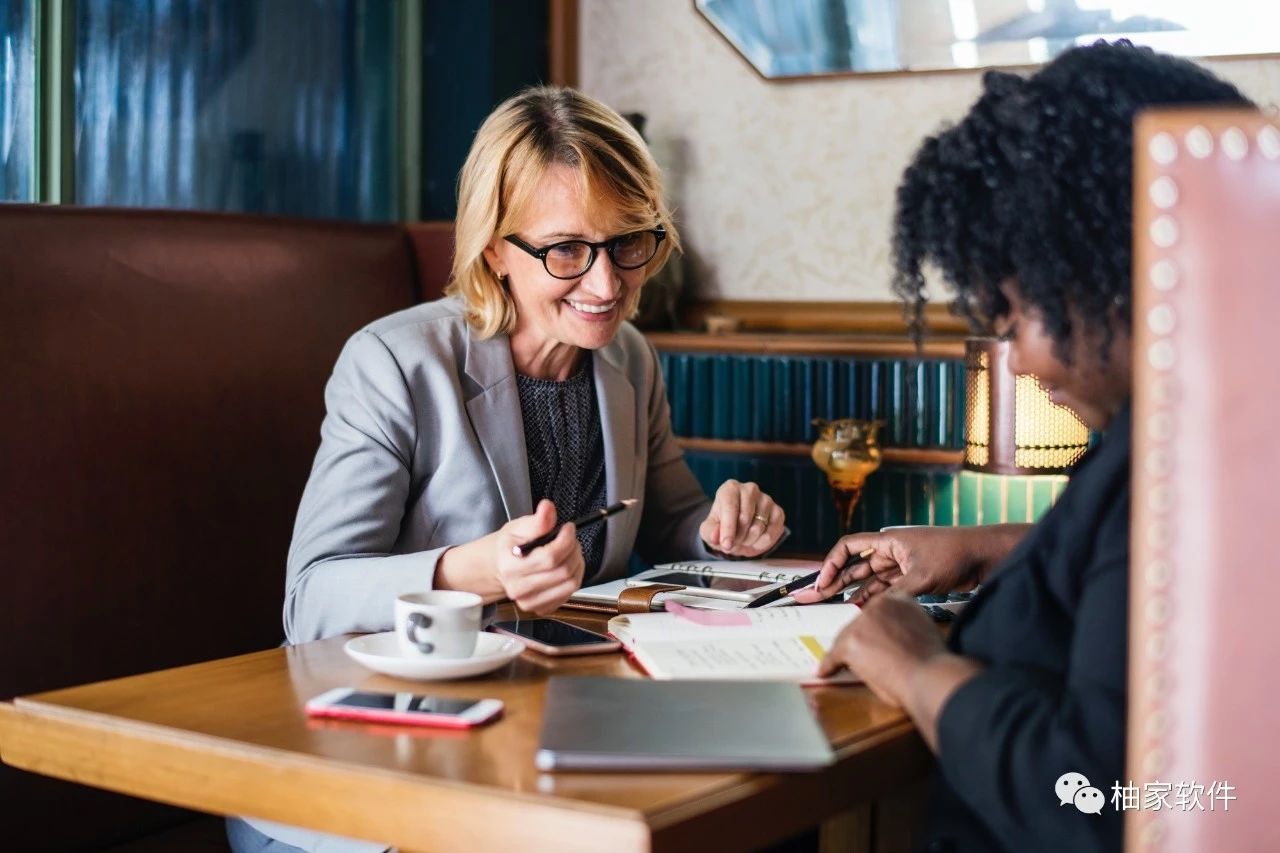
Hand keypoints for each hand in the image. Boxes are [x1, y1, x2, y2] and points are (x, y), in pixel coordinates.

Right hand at [492, 499, 585, 614]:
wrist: (498, 568)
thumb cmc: (508, 547)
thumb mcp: (518, 527)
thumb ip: (537, 520)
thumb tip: (548, 507)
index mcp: (510, 567)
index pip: (550, 557)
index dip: (566, 540)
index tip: (568, 528)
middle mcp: (519, 589)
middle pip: (563, 571)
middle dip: (573, 550)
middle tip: (570, 539)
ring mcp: (530, 602)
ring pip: (570, 584)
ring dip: (577, 564)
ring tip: (570, 552)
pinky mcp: (540, 609)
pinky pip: (569, 594)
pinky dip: (574, 578)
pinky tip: (566, 567)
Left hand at [699, 479, 785, 556]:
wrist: (737, 529)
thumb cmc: (721, 526)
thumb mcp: (709, 530)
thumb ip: (710, 533)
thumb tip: (716, 536)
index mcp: (730, 489)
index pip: (730, 507)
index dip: (728, 528)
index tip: (726, 544)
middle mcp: (750, 489)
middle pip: (745, 518)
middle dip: (738, 537)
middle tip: (732, 545)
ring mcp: (766, 499)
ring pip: (759, 527)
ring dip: (749, 541)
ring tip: (742, 541)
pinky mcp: (778, 511)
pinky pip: (773, 532)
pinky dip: (763, 543)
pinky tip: (755, 542)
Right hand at [792, 525, 1024, 604]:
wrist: (984, 555)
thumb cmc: (954, 555)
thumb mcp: (922, 576)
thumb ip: (895, 593)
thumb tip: (872, 611)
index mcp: (888, 541)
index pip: (849, 547)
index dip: (831, 564)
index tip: (822, 583)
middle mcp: (891, 551)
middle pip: (854, 565)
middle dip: (834, 580)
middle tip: (815, 597)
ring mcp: (901, 564)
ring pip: (869, 579)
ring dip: (852, 591)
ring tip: (833, 607)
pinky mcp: (912, 577)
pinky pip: (885, 588)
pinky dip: (873, 597)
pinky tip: (861, 609)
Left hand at [816, 591, 946, 706]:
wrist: (929, 675)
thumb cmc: (931, 662)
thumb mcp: (922, 631)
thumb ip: (905, 627)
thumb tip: (892, 639)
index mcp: (899, 600)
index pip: (876, 612)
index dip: (872, 629)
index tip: (870, 639)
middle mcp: (879, 605)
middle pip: (858, 623)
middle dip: (858, 641)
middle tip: (860, 656)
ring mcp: (863, 622)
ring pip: (845, 638)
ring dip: (844, 654)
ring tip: (843, 666)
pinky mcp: (852, 641)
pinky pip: (834, 655)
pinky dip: (830, 665)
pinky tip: (826, 671)